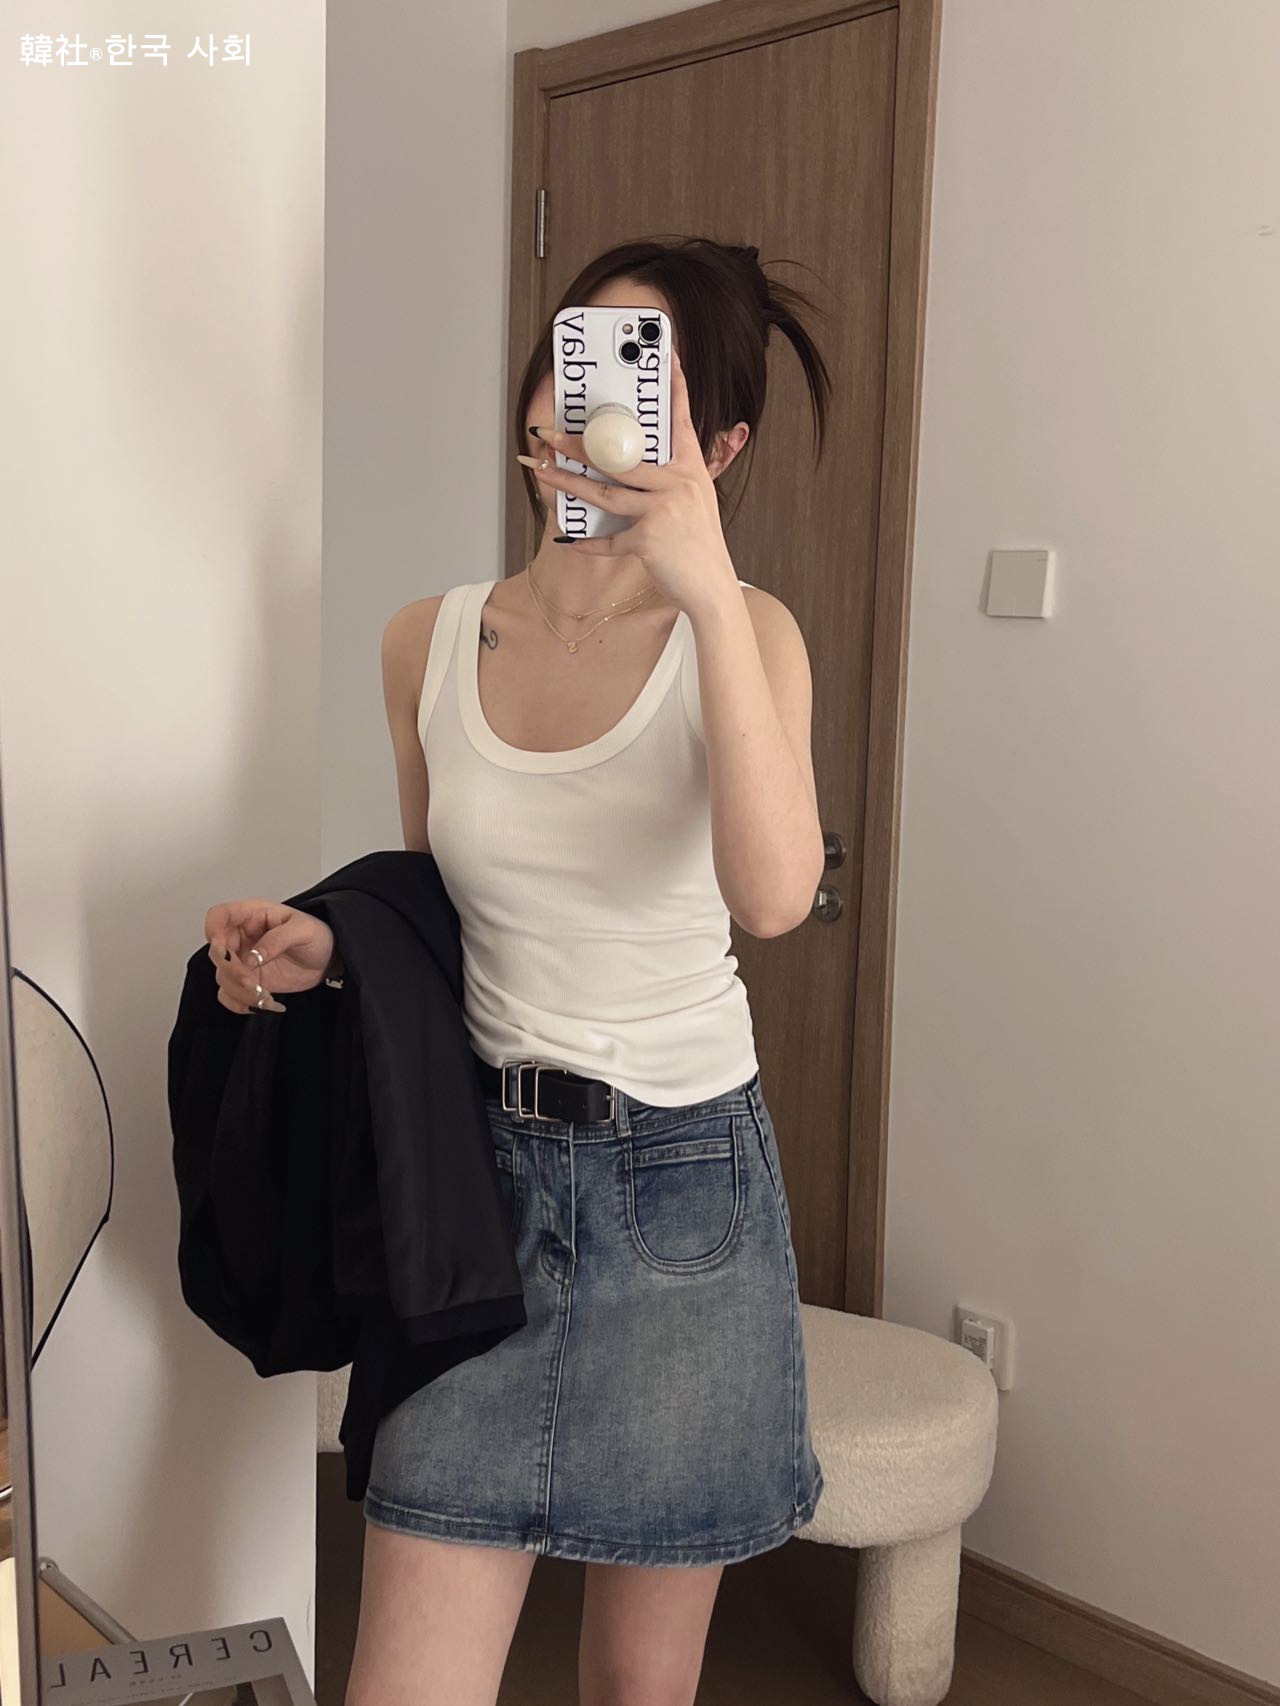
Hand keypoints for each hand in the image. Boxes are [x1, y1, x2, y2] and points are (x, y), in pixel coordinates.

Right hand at [204, 901, 334, 1013]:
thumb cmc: (317, 935)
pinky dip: (241, 1004)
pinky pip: (229, 995)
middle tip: (253, 983)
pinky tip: (264, 1004)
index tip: (222, 950)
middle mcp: (242, 938)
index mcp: (252, 916)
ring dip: (240, 991)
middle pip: (216, 953)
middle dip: (232, 972)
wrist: (328, 959)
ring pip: (222, 978)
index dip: (212, 931)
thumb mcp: (303, 930)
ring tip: (267, 997)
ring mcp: (243, 961)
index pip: (218, 916)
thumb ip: (277, 940)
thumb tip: (251, 959)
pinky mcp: (248, 981)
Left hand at [525, 345, 739, 617]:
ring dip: (570, 483)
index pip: (682, 420)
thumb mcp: (694, 503)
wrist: (713, 588)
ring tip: (543, 473)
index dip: (675, 386)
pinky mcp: (650, 539)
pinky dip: (590, 542)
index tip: (669, 355)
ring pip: (607, 492)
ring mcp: (664, 510)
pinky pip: (610, 538)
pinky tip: (571, 540)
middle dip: (582, 445)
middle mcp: (679, 484)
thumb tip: (626, 466)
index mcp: (690, 470)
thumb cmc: (698, 546)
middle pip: (622, 457)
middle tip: (551, 434)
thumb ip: (669, 480)